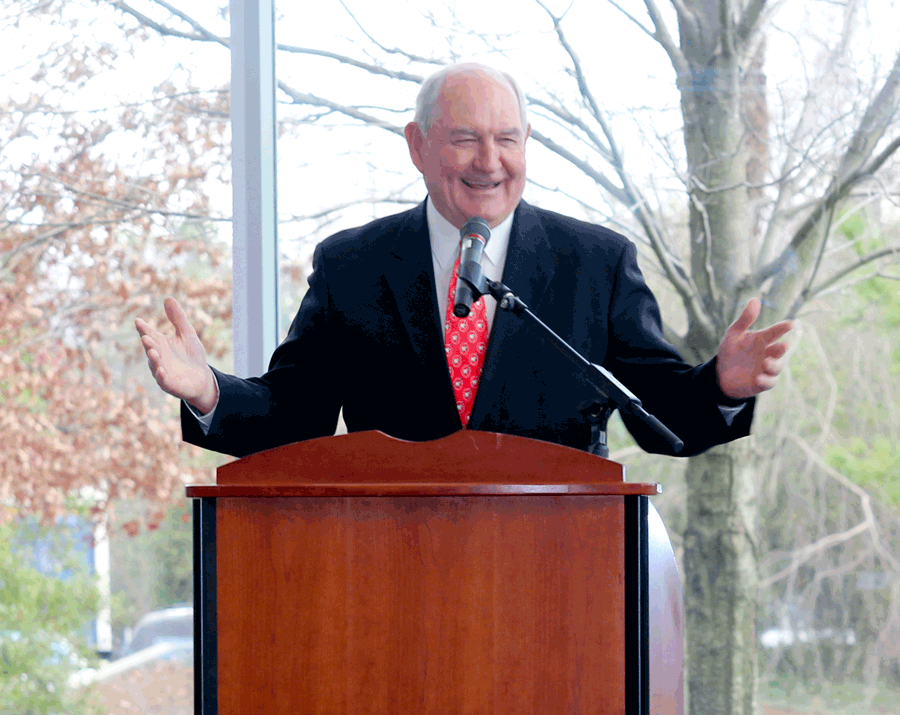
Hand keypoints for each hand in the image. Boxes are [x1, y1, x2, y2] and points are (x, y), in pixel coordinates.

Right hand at [135, 297, 217, 413]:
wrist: (202, 378)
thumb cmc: (192, 356)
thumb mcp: (187, 334)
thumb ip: (178, 318)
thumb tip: (168, 298)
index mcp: (160, 344)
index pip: (150, 334)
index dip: (144, 328)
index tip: (138, 321)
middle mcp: (158, 357)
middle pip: (150, 349)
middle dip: (148, 343)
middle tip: (146, 336)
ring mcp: (162, 371)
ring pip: (155, 365)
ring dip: (153, 359)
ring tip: (153, 351)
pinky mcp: (169, 384)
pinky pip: (163, 380)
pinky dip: (161, 376)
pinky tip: (162, 370)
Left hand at [716, 298, 792, 399]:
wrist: (721, 373)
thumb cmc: (731, 351)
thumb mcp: (734, 333)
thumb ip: (745, 319)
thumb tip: (755, 299)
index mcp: (762, 340)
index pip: (775, 332)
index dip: (782, 328)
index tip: (790, 323)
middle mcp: (768, 353)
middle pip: (779, 351)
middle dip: (781, 348)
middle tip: (783, 345)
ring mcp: (766, 369)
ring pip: (776, 367)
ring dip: (774, 365)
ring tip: (766, 362)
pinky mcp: (761, 382)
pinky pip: (768, 383)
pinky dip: (765, 380)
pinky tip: (759, 378)